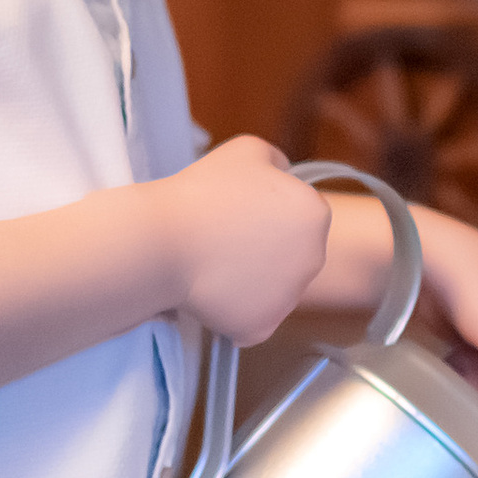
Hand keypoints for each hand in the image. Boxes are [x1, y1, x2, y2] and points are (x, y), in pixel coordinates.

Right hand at [161, 138, 333, 344]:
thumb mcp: (247, 150)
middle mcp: (313, 258)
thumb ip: (278, 161)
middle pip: (291, 257)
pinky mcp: (262, 327)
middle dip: (264, 252)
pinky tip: (210, 290)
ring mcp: (288, 298)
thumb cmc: (201, 193)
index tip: (239, 215)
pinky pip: (252, 320)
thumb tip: (284, 175)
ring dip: (249, 281)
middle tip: (225, 240)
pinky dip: (233, 310)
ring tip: (214, 264)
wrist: (162, 243)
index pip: (300, 219)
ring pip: (272, 290)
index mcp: (314, 214)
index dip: (268, 216)